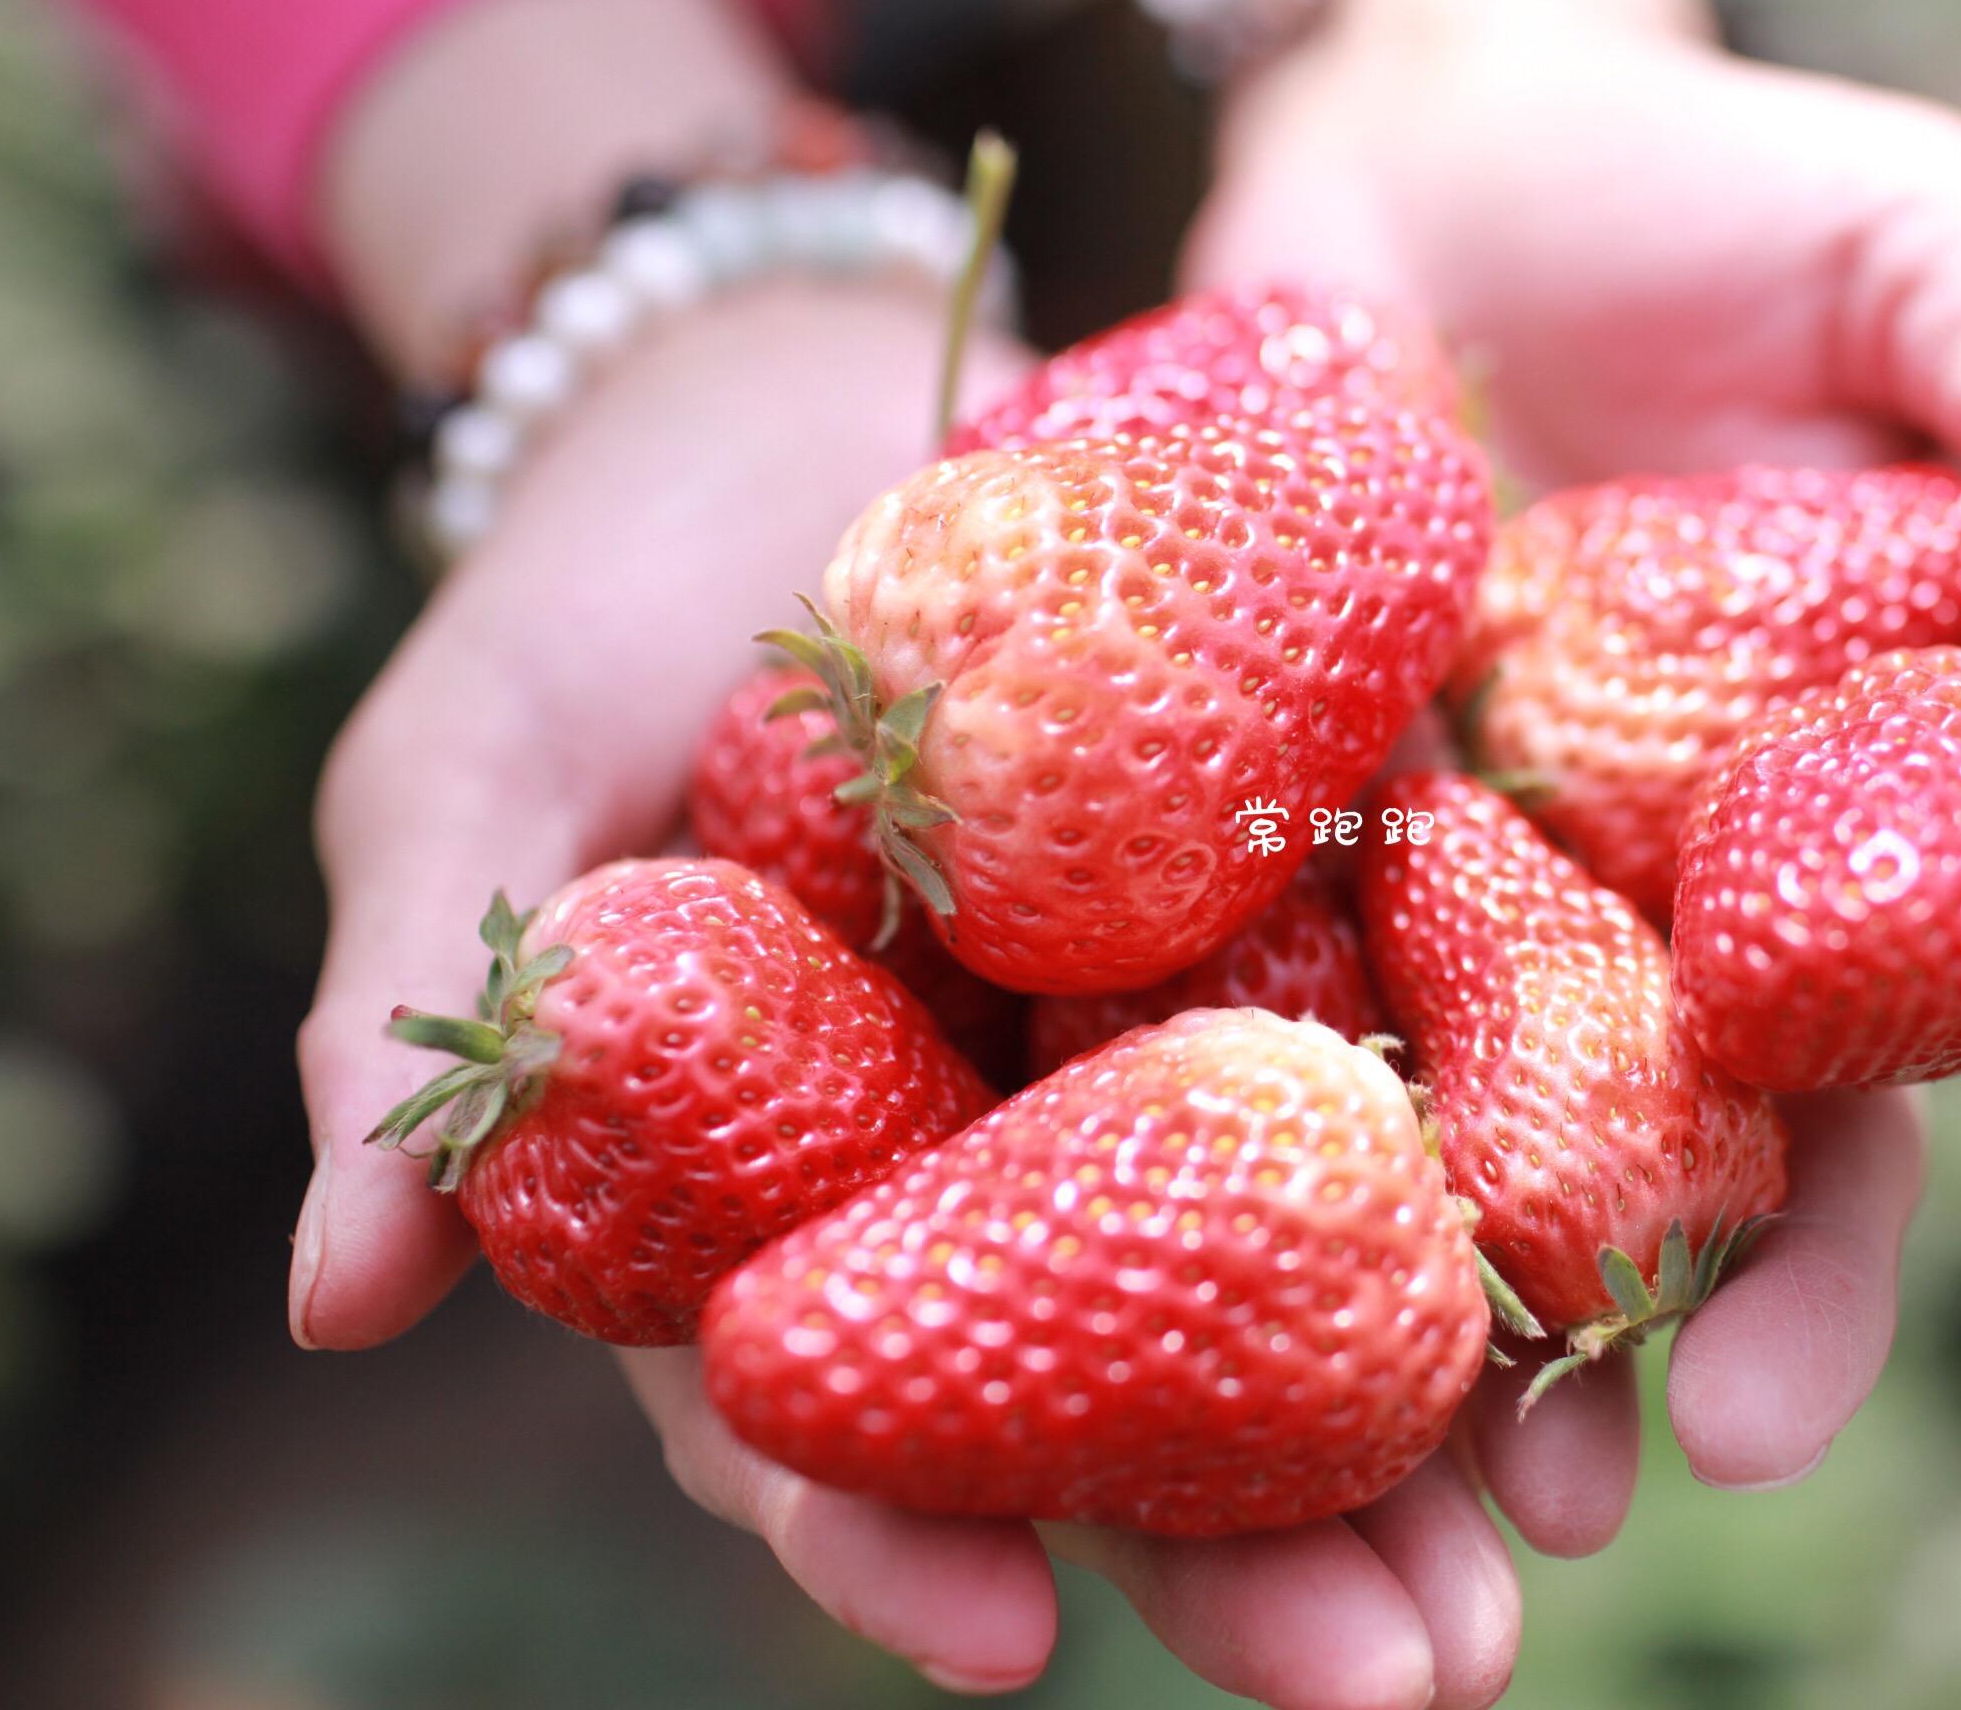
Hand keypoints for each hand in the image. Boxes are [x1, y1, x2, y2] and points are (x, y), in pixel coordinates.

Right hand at [289, 282, 1541, 1708]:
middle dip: (1248, 1555)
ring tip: (1550, 1555)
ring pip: (1283, 1259)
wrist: (798, 380)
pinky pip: (1405, 1022)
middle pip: (1108, 1391)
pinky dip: (1504, 1136)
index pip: (828, 1409)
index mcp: (784, 1183)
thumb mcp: (471, 772)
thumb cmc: (586, 584)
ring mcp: (1146, 1029)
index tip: (1012, 1651)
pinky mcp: (1289, 888)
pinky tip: (1627, 1251)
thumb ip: (420, 1026)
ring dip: (1424, 1416)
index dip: (898, 1540)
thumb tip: (333, 1311)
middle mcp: (984, 1146)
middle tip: (1409, 1682)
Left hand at [1185, 0, 1960, 1508]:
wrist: (1414, 153)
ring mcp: (1539, 885)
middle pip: (1810, 1113)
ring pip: (1569, 1142)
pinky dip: (1312, 1161)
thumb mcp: (1921, 239)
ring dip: (1540, 1325)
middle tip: (1738, 1432)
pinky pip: (1336, 1025)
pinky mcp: (1341, 861)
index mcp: (1931, 745)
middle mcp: (1743, 869)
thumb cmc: (1714, 187)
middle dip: (1793, 1287)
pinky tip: (1262, 1289)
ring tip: (1502, 1490)